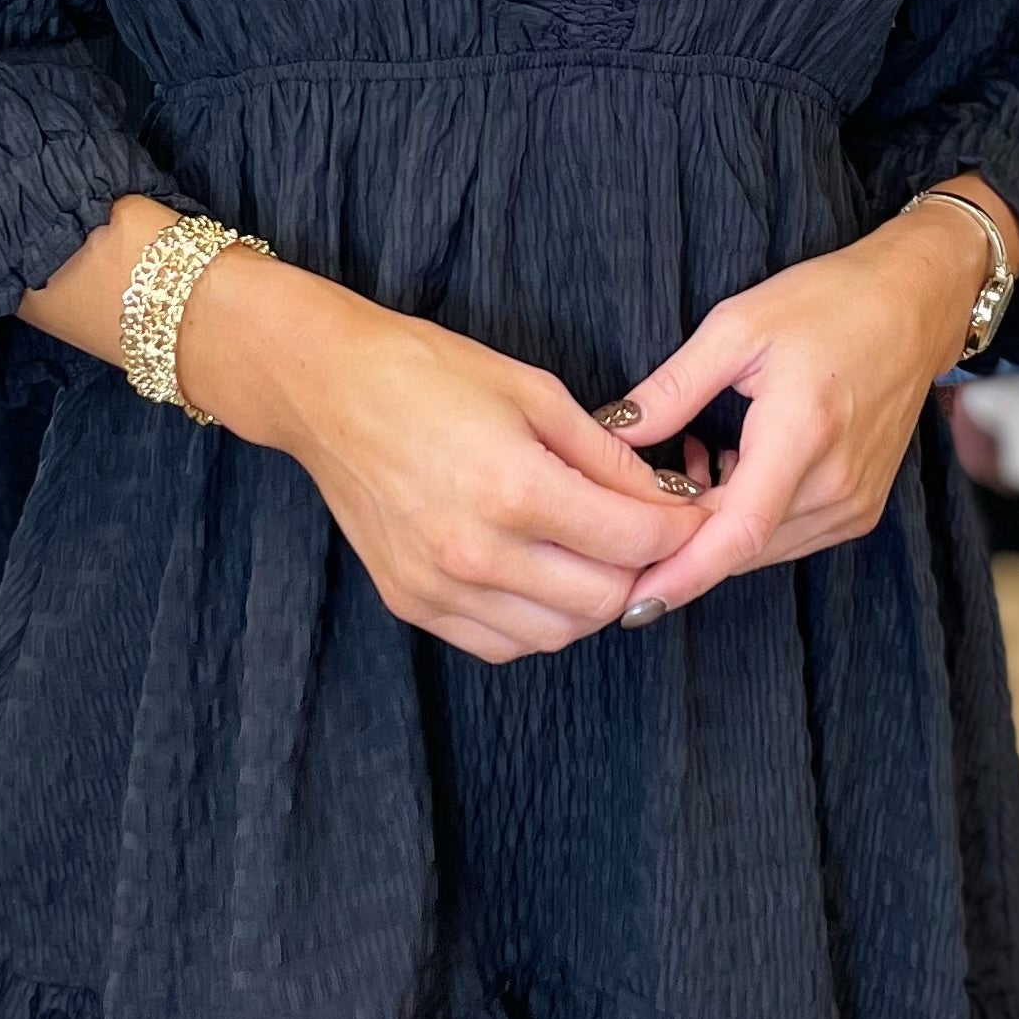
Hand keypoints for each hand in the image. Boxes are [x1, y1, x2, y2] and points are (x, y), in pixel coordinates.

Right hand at [182, 262, 703, 663]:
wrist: (327, 390)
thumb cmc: (429, 374)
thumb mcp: (534, 391)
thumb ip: (607, 456)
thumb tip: (666, 500)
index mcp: (514, 488)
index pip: (634, 541)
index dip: (679, 530)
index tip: (691, 514)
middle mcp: (476, 551)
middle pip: (603, 600)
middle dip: (641, 569)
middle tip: (645, 534)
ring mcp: (439, 586)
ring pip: (556, 634)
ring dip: (590, 601)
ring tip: (593, 553)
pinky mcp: (412, 603)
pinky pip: (501, 644)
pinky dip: (537, 621)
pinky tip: (540, 574)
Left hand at [597, 200, 1003, 615]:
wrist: (916, 306)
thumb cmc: (830, 303)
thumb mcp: (737, 327)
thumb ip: (673, 387)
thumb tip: (612, 431)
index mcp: (803, 435)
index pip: (737, 533)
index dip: (681, 574)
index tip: (632, 605)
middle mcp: (836, 484)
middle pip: (740, 546)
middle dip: (680, 534)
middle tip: (639, 485)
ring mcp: (854, 503)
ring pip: (760, 547)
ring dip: (713, 525)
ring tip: (691, 458)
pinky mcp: (861, 508)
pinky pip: (786, 536)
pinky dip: (747, 519)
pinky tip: (730, 467)